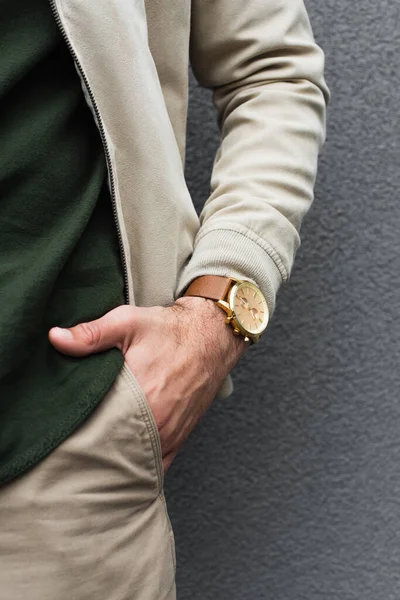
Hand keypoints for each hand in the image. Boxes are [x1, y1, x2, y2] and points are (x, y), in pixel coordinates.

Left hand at [48, 296, 247, 472]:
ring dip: (115, 458)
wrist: (212, 335)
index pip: (97, 428)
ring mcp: (170, 434)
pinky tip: (122, 465)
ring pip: (134, 461)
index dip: (76, 432)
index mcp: (140, 397)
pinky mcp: (180, 437)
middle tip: (71, 446)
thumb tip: (55, 338)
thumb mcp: (127, 322)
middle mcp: (157, 422)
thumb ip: (90, 333)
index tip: (61, 431)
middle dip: (92, 449)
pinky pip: (158, 466)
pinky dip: (139, 467)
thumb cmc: (170, 329)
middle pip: (114, 449)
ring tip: (92, 456)